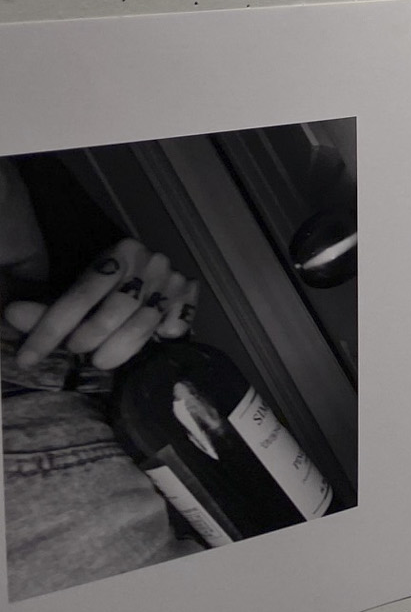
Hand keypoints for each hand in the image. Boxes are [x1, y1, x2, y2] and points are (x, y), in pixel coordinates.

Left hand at [5, 237, 195, 371]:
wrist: (152, 279)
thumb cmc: (108, 289)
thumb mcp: (77, 294)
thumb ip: (47, 309)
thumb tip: (10, 314)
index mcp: (119, 252)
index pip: (80, 295)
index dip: (50, 330)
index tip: (28, 358)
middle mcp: (151, 260)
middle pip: (115, 311)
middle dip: (89, 338)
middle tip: (77, 351)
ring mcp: (174, 278)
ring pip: (143, 323)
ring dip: (118, 349)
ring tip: (101, 359)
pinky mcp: (191, 296)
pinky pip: (174, 325)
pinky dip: (159, 339)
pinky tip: (148, 342)